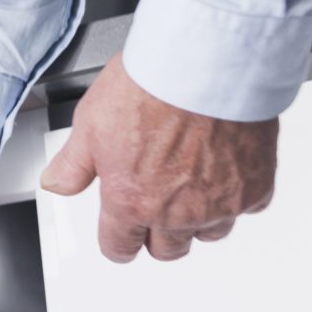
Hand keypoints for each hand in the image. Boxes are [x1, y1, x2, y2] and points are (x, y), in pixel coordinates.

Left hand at [40, 53, 276, 262]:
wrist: (206, 61)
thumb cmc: (151, 86)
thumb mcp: (91, 123)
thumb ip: (74, 165)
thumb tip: (56, 184)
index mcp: (131, 202)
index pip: (120, 248)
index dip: (118, 241)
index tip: (121, 235)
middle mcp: (176, 213)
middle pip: (167, 250)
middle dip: (157, 234)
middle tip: (155, 204)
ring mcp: (219, 204)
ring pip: (209, 233)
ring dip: (199, 218)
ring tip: (191, 182)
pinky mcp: (255, 188)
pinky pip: (246, 208)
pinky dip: (236, 194)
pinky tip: (224, 167)